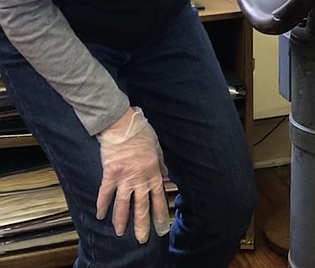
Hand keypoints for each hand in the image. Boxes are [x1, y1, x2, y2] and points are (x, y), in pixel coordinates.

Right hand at [96, 107, 170, 243]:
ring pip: (122, 205)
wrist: (123, 125)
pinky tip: (100, 216)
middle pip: (141, 207)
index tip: (162, 226)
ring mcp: (124, 178)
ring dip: (121, 220)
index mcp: (153, 172)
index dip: (160, 213)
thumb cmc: (142, 132)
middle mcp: (139, 179)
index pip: (158, 198)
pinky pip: (105, 194)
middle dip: (142, 225)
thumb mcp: (157, 146)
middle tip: (142, 239)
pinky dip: (102, 205)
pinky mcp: (110, 175)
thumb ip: (160, 163)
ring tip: (120, 233)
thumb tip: (166, 174)